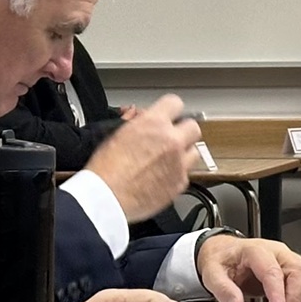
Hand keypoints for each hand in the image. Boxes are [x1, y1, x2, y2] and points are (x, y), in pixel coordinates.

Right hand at [85, 94, 200, 220]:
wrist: (106, 198)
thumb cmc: (105, 170)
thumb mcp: (117, 135)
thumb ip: (137, 123)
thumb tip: (142, 118)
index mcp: (154, 123)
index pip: (175, 103)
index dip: (171, 109)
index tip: (169, 114)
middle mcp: (171, 141)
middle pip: (192, 126)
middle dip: (183, 131)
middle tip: (171, 138)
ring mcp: (179, 162)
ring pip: (194, 151)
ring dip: (184, 153)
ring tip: (168, 160)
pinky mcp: (180, 183)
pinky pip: (187, 174)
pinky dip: (178, 175)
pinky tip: (163, 177)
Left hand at [197, 234, 300, 301]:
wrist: (225, 251)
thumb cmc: (222, 260)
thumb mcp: (212, 273)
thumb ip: (223, 290)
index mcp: (256, 250)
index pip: (273, 271)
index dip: (279, 294)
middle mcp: (277, 252)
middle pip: (299, 272)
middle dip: (295, 298)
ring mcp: (288, 259)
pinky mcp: (294, 268)